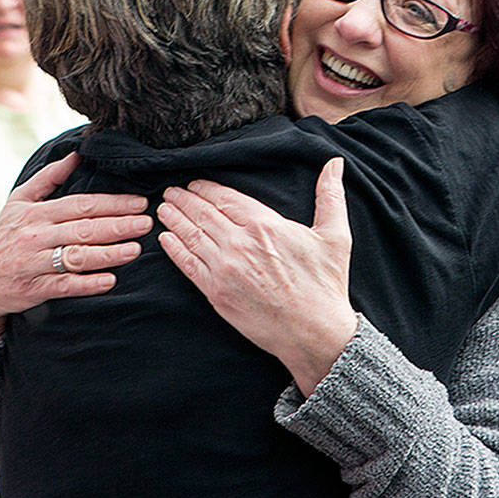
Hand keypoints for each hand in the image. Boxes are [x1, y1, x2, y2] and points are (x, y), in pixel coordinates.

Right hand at [0, 152, 153, 351]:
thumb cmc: (6, 236)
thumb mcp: (19, 201)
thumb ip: (48, 177)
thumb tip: (77, 154)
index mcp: (37, 213)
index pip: (81, 205)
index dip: (112, 204)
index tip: (139, 203)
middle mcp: (36, 236)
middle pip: (83, 229)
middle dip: (118, 226)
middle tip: (147, 224)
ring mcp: (34, 264)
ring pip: (76, 257)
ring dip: (108, 254)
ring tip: (135, 250)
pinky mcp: (33, 289)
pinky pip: (64, 286)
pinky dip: (87, 284)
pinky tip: (110, 280)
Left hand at [157, 157, 357, 395]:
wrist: (315, 333)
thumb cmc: (325, 285)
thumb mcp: (335, 236)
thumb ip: (330, 196)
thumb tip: (334, 164)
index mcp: (265, 225)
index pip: (225, 198)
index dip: (206, 189)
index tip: (194, 184)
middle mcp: (240, 243)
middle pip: (203, 214)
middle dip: (184, 200)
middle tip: (171, 192)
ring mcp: (225, 269)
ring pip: (192, 236)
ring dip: (174, 219)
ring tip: (163, 209)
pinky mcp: (216, 293)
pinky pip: (188, 265)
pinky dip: (174, 250)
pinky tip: (166, 239)